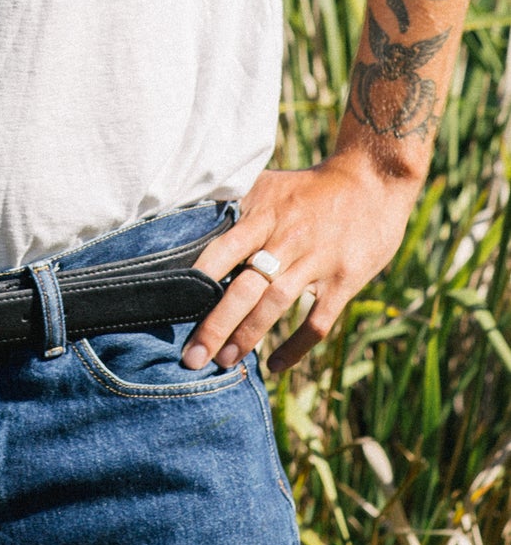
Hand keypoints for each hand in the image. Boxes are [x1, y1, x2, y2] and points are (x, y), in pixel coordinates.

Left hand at [184, 156, 417, 374]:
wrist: (372, 180)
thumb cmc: (311, 188)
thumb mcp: (270, 185)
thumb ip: (236, 205)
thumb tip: (189, 219)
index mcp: (263, 214)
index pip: (222, 249)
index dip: (197, 280)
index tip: (171, 307)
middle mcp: (286, 237)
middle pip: (244, 286)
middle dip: (215, 324)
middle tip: (193, 356)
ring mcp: (316, 260)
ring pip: (275, 305)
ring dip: (248, 336)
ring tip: (225, 361)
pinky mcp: (344, 279)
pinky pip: (317, 321)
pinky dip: (295, 347)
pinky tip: (275, 365)